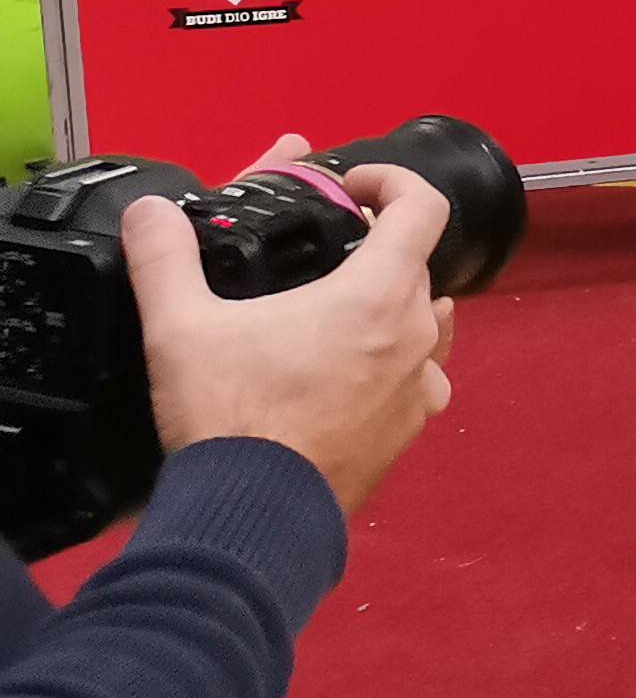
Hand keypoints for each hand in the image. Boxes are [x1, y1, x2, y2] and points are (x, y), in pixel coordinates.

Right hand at [124, 136, 453, 517]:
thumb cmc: (229, 416)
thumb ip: (164, 259)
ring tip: (339, 306)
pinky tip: (351, 370)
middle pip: (417, 266)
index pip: (423, 208)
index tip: (353, 186)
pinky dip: (393, 362)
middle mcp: (416, 335)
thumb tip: (148, 211)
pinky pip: (419, 378)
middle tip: (325, 248)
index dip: (393, 182)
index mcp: (379, 295)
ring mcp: (420, 386)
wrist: (252, 515)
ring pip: (425, 322)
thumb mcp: (181, 327)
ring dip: (392, 304)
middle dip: (375, 248)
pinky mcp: (409, 430)